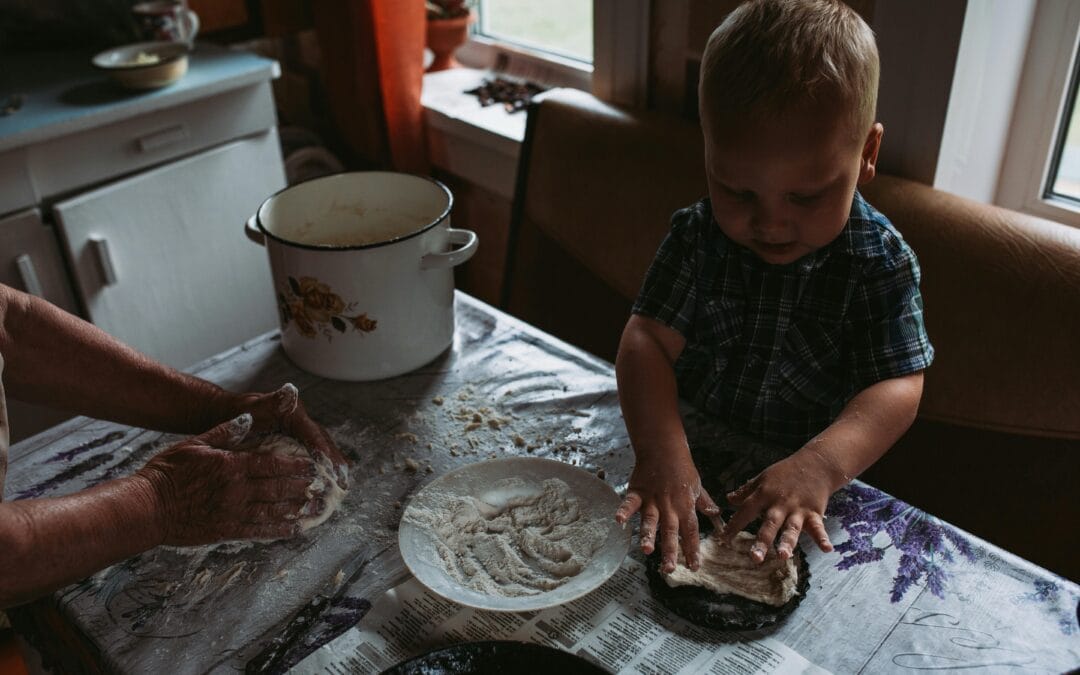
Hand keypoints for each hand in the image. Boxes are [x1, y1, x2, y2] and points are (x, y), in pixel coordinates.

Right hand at [137, 413, 321, 544]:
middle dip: (301, 487)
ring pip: (272, 511)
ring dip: (295, 509)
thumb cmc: (167, 473)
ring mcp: (232, 512)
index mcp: (231, 466)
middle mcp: (236, 491)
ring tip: (314, 508)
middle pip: (277, 488)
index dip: (294, 466)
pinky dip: (276, 530)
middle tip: (321, 487)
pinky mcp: (225, 530)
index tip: (312, 466)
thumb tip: (248, 420)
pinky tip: (292, 529)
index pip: (271, 464)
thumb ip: (224, 433)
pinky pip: (257, 531)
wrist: (146, 508)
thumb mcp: (195, 444)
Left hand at [236, 383, 348, 489]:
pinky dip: (323, 469)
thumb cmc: (236, 414)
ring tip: (341, 488)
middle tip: (343, 484)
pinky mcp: (295, 443)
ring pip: (322, 450)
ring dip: (332, 468)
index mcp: (293, 414)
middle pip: (323, 443)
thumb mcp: (251, 408)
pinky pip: (312, 457)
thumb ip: (271, 402)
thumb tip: (290, 391)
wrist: (226, 415)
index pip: (314, 434)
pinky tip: (330, 485)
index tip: (333, 471)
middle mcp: (301, 422)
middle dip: (335, 463)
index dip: (325, 453)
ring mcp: (300, 433)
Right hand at [614, 449, 721, 573]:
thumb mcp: (697, 486)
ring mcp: (652, 500)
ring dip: (649, 535)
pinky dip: (624, 511)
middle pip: (671, 531)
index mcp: (685, 506)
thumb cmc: (681, 467)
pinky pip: (630, 503)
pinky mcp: (637, 492)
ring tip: (647, 551)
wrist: (663, 448)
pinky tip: (619, 521)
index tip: (694, 566)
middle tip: (669, 570)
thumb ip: (704, 502)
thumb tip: (715, 515)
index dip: (692, 549)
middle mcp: (669, 506)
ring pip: (651, 520)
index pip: (691, 531)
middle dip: (670, 551)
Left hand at [722, 450, 835, 562]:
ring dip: (787, 542)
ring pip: (791, 528)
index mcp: (764, 494)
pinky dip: (823, 538)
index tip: (723, 539)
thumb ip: (746, 490)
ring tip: (782, 556)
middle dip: (762, 541)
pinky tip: (827, 549)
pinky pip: (818, 527)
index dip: (734, 525)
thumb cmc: (786, 472)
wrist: (816, 463)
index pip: (746, 511)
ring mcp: (798, 509)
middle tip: (754, 558)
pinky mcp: (814, 512)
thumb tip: (728, 499)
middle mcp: (780, 503)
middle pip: (769, 524)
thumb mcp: (763, 478)